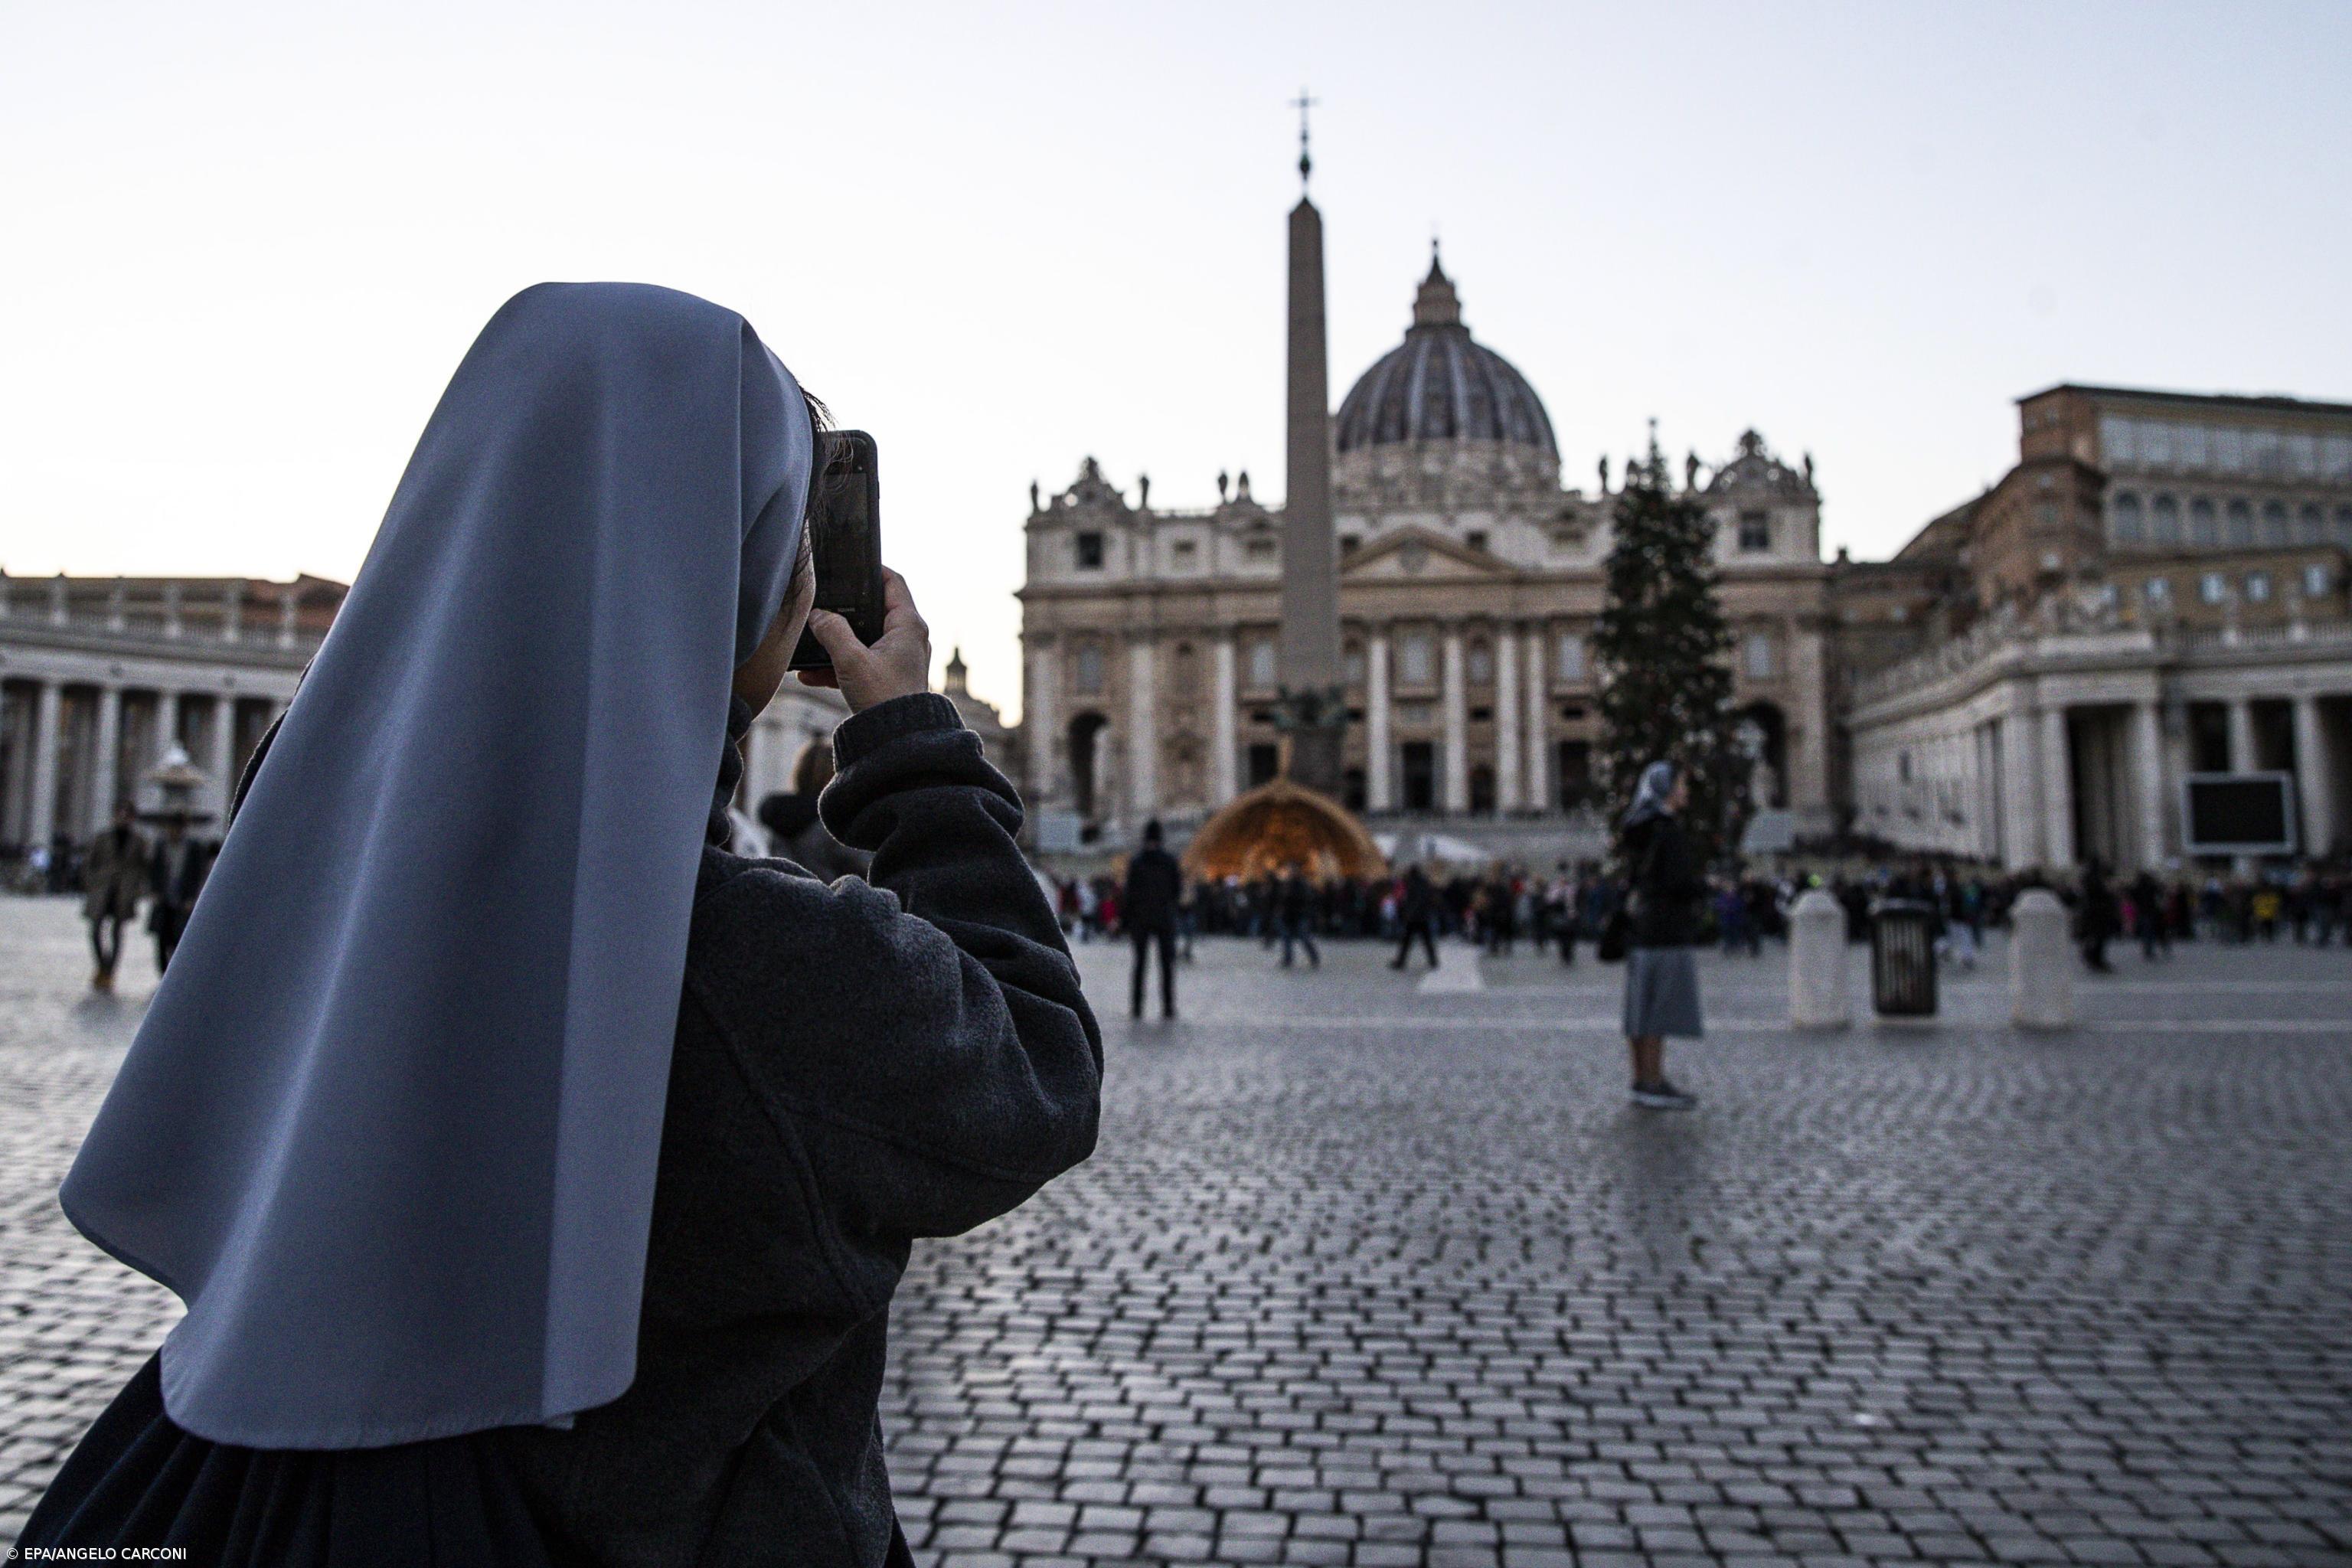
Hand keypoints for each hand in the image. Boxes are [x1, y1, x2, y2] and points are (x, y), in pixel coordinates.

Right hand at [800, 567, 930, 712]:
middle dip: (843, 611)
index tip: (850, 564)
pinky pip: (860, 662)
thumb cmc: (883, 698)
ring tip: (808, 647)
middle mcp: (907, 638)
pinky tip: (809, 674)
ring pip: (862, 639)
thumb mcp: (851, 660)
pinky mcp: (887, 677)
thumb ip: (832, 631)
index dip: (872, 569)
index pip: (893, 582)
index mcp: (907, 625)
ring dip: (835, 643)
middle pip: (872, 610)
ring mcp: (898, 658)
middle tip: (820, 603)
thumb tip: (817, 614)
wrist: (897, 741)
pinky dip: (838, 666)